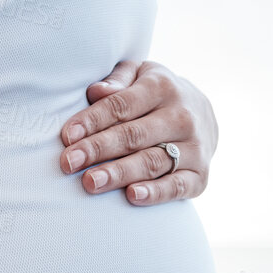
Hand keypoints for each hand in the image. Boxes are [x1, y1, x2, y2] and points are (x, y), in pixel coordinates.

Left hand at [58, 60, 217, 204]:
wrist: (204, 115)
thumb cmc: (157, 95)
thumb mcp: (139, 75)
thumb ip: (117, 80)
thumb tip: (95, 91)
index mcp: (162, 87)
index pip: (121, 105)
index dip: (93, 121)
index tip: (67, 136)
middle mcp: (182, 116)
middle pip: (134, 135)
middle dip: (98, 150)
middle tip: (69, 163)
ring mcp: (194, 147)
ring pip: (152, 162)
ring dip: (119, 173)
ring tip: (90, 183)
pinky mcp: (201, 175)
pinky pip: (177, 186)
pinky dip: (155, 193)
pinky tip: (131, 196)